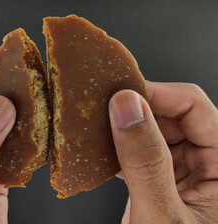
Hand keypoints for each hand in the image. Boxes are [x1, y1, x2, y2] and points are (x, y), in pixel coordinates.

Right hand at [109, 81, 217, 222]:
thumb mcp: (161, 216)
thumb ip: (145, 160)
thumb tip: (126, 107)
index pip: (194, 108)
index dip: (156, 95)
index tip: (119, 94)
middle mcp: (211, 166)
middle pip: (172, 117)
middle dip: (136, 112)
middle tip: (101, 110)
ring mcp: (186, 174)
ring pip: (154, 133)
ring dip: (125, 131)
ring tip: (98, 130)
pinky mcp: (164, 183)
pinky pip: (142, 154)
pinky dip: (121, 151)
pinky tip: (103, 154)